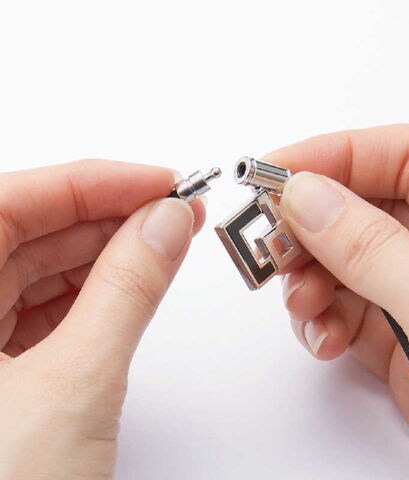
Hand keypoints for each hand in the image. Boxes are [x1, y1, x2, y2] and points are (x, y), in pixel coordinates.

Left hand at [0, 160, 204, 478]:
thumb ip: (129, 291)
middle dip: (111, 215)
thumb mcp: (75, 386)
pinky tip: (133, 279)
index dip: (94, 183)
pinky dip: (94, 290)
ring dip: (107, 250)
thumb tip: (169, 224)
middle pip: (29, 230)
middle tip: (173, 209)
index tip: (159, 181)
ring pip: (40, 267)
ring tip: (164, 239)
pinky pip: (45, 306)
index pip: (12, 202)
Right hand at [266, 125, 408, 478]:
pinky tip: (322, 339)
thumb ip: (370, 248)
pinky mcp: (407, 340)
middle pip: (366, 209)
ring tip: (301, 304)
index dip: (337, 156)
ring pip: (349, 262)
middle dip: (312, 227)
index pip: (405, 155)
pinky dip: (324, 321)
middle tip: (270, 243)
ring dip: (312, 279)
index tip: (276, 173)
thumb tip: (304, 195)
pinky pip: (349, 311)